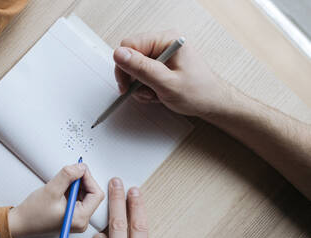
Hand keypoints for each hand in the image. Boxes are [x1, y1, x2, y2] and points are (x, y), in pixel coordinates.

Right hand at [8, 163, 104, 237]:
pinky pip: (77, 198)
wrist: (19, 223)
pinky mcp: (71, 215)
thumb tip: (81, 168)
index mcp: (80, 219)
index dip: (89, 179)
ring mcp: (76, 218)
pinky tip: (61, 189)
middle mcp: (81, 221)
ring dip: (76, 185)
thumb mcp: (51, 190)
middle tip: (70, 173)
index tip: (79, 170)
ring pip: (85, 194)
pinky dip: (71, 189)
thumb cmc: (32, 214)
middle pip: (92, 194)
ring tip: (62, 183)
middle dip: (82, 181)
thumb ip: (68, 176)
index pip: (96, 194)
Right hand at [113, 30, 230, 117]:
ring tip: (154, 94)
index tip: (127, 84)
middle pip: (131, 57)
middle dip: (133, 78)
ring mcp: (162, 54)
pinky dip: (145, 87)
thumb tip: (119, 54)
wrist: (212, 103)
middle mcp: (163, 44)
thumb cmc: (198, 93)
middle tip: (142, 92)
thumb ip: (141, 68)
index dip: (124, 66)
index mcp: (166, 40)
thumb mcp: (166, 83)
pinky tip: (156, 93)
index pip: (130, 45)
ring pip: (134, 68)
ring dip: (140, 86)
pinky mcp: (161, 65)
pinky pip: (142, 74)